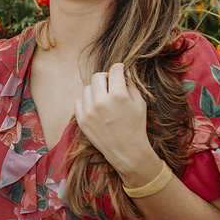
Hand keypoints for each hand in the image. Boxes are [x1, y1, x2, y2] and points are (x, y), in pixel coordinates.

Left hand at [74, 62, 155, 178]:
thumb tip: (123, 71)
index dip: (119, 68)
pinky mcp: (82, 120)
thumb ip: (131, 84)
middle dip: (105, 77)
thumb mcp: (140, 103)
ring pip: (87, 88)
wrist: (126, 151)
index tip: (119, 69)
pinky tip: (96, 107)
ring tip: (104, 98)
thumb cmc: (136, 126)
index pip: (114, 70)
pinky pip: (79, 101)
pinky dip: (87, 101)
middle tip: (111, 84)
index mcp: (118, 96)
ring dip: (96, 90)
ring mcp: (89, 112)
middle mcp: (101, 102)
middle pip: (97, 76)